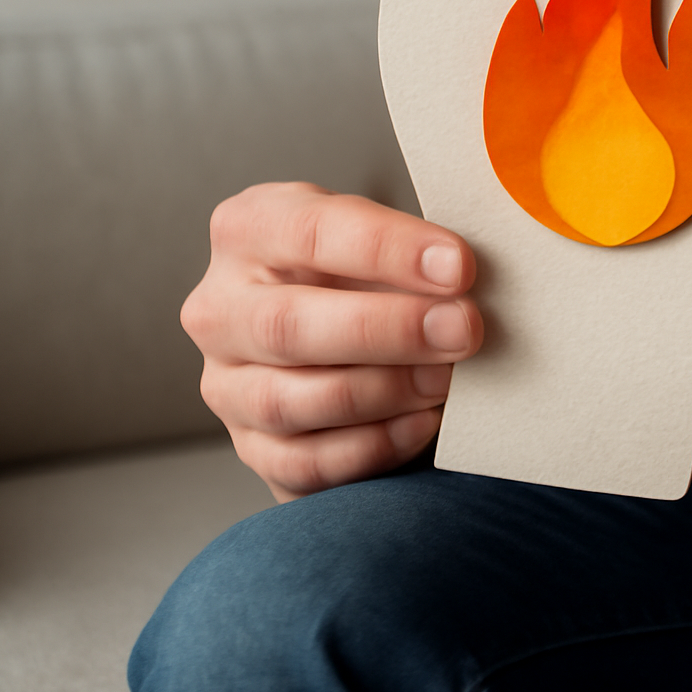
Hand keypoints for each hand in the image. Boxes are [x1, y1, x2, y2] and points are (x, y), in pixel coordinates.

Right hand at [181, 182, 482, 501]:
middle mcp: (220, 307)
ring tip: (446, 380)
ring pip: (288, 400)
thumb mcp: (383, 242)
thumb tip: (472, 281)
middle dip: (388, 329)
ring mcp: (226, 384)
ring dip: (382, 391)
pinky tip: (422, 424)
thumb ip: (417, 255)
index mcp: (249, 230)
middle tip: (463, 329)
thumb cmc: (370, 277)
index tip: (459, 267)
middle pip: (288, 324)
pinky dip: (372, 446)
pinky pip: (305, 461)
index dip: (389, 250)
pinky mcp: (253, 448)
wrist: (353, 337)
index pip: (310, 232)